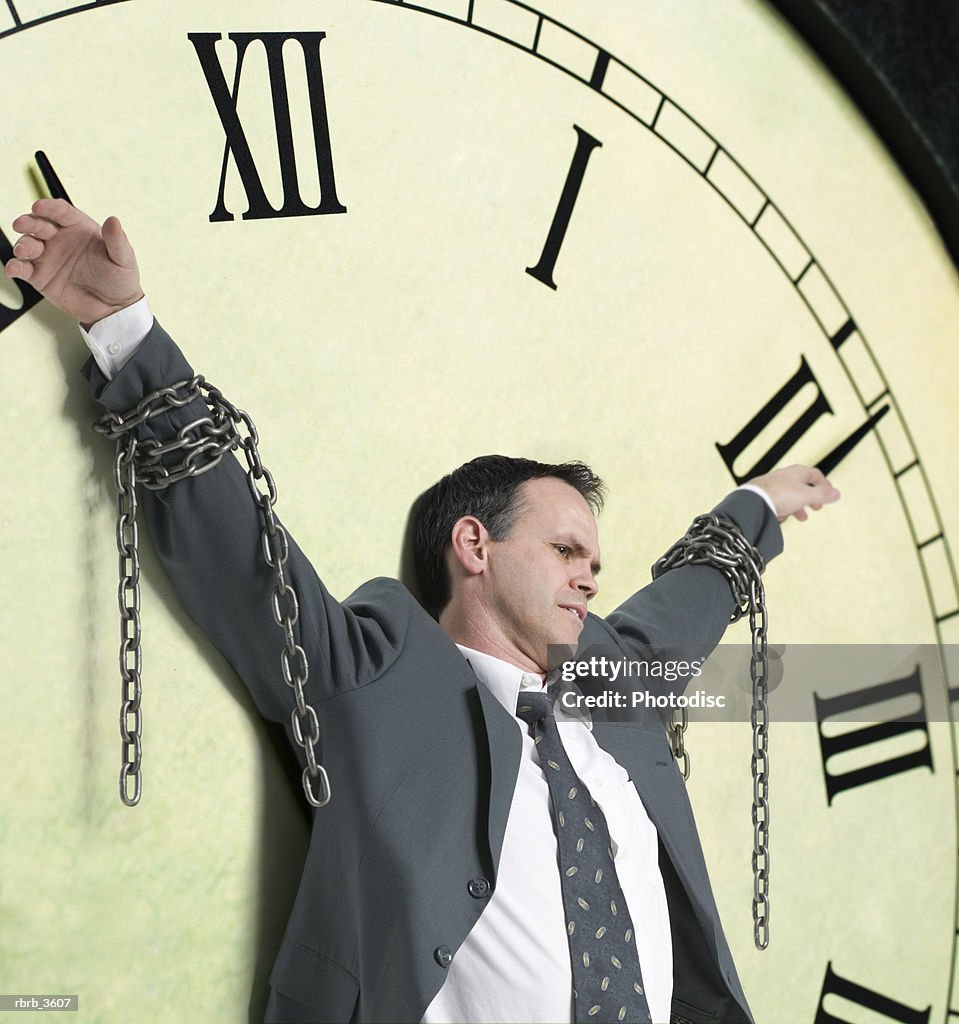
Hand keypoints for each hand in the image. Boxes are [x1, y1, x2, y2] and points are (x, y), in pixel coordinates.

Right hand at [4, 198, 142, 326]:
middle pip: (39, 224)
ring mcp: (48, 257)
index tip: (40, 206)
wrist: (114, 309)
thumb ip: (116, 240)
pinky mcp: (40, 277)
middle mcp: (60, 239)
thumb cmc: (120, 280)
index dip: (49, 207)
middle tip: (22, 224)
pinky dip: (15, 267)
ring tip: (24, 251)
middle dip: (29, 222)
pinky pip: (22, 268)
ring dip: (22, 244)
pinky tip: (14, 269)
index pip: (60, 212)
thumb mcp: (123, 259)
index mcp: (79, 228)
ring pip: (28, 244)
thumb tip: (113, 220)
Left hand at [747, 464, 840, 522]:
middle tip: (816, 508)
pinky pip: (776, 503)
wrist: (752, 501)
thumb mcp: (807, 496)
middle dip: (811, 498)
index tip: (830, 496)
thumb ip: (822, 495)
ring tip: (800, 518)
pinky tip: (780, 517)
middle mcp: (783, 476)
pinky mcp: (762, 495)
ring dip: (797, 507)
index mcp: (796, 472)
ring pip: (789, 496)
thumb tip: (837, 494)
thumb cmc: (780, 495)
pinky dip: (782, 510)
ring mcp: (772, 485)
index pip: (815, 474)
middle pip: (802, 486)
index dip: (825, 485)